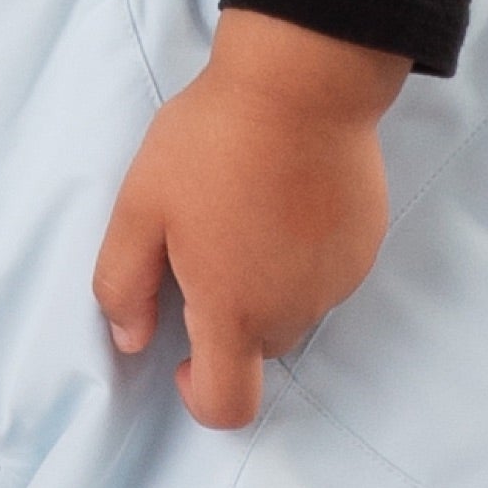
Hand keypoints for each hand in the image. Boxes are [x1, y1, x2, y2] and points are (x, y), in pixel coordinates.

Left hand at [90, 11, 411, 430]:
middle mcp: (294, 308)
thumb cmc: (212, 142)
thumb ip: (123, 285)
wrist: (302, 82)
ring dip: (267, 283)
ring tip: (246, 210)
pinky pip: (326, 272)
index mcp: (234, 309)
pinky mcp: (364, 245)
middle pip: (259, 349)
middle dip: (229, 319)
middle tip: (204, 246)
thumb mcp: (139, 207)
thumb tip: (130, 338)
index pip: (227, 405)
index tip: (184, 357)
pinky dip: (302, 254)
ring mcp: (338, 278)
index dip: (200, 397)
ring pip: (294, 308)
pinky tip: (285, 199)